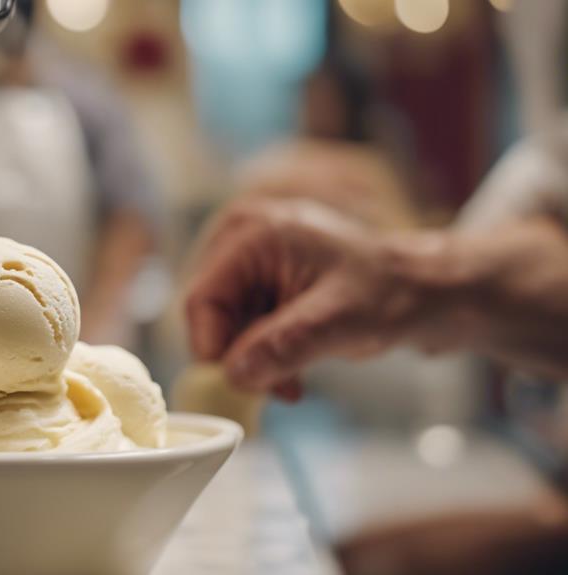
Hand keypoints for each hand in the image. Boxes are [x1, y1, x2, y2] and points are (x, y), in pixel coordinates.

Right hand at [185, 199, 458, 398]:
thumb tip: (233, 375)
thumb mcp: (337, 323)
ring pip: (225, 325)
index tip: (237, 390)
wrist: (428, 291)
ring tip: (290, 386)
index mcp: (253, 232)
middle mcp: (243, 238)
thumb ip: (282, 346)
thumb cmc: (392, 293)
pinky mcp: (263, 280)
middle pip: (209, 313)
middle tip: (273, 389)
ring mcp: (252, 259)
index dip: (213, 349)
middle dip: (237, 356)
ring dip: (252, 361)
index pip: (202, 299)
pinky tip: (291, 375)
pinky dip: (262, 354)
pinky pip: (242, 326)